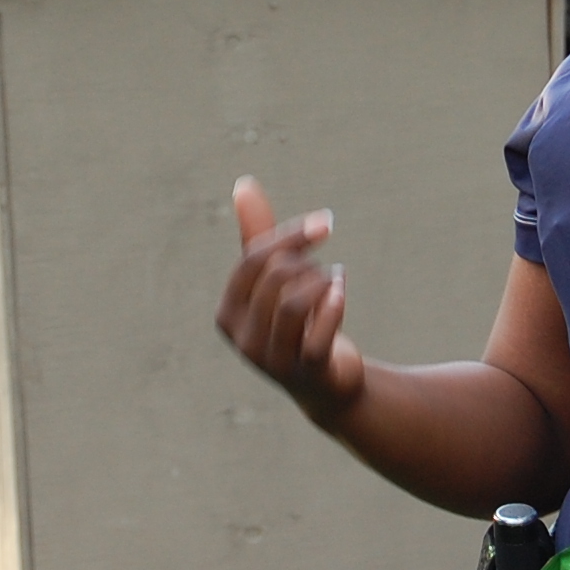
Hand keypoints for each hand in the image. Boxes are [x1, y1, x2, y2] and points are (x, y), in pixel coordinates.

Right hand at [216, 177, 363, 426]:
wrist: (328, 385)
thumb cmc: (297, 324)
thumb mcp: (276, 280)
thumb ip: (259, 234)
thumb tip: (243, 184)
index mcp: (228, 314)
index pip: (253, 260)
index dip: (290, 236)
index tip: (324, 223)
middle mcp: (243, 340)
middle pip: (276, 276)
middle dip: (309, 263)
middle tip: (326, 270)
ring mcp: (271, 361)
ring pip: (295, 300)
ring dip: (323, 282)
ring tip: (334, 281)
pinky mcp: (304, 373)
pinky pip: (318, 332)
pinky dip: (334, 305)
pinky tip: (341, 293)